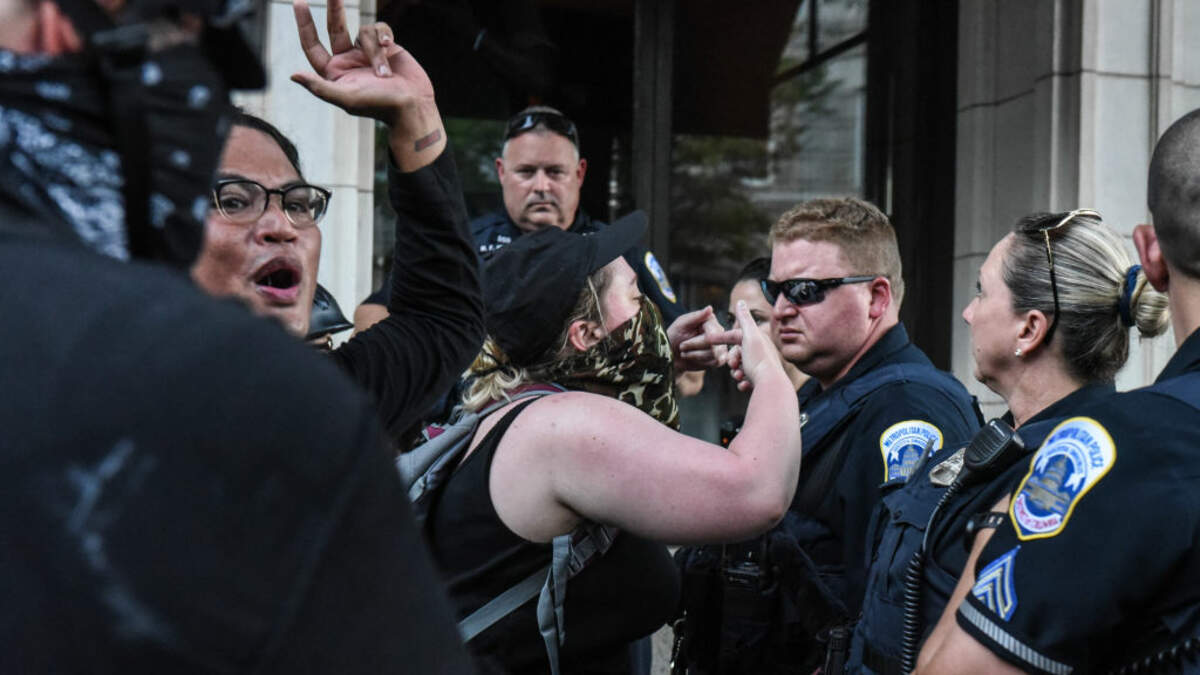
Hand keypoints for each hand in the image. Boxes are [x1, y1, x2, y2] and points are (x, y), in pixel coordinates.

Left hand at [291, 0, 445, 169]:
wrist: (412, 106)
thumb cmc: (379, 106)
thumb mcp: (346, 98)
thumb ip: (319, 87)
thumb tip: (293, 75)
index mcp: (334, 72)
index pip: (312, 44)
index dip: (304, 24)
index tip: (299, 3)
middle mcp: (348, 60)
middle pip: (335, 27)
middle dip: (334, 9)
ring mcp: (367, 52)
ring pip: (364, 31)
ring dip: (375, 50)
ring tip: (386, 73)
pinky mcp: (386, 46)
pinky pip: (380, 29)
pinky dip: (385, 36)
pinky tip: (391, 47)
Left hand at [668, 306, 739, 370]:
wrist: (672, 355)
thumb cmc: (674, 337)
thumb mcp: (681, 325)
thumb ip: (696, 317)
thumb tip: (710, 308)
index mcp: (710, 320)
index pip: (711, 335)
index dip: (695, 343)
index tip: (682, 345)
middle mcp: (719, 331)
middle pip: (713, 346)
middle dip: (693, 349)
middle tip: (682, 347)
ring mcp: (721, 344)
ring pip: (714, 355)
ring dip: (695, 356)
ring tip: (686, 352)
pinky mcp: (720, 357)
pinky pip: (716, 362)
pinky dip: (701, 362)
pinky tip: (694, 358)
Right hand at [727, 300, 782, 392]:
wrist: (770, 384)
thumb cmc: (759, 360)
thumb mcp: (750, 335)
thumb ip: (745, 319)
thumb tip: (740, 301)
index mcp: (758, 340)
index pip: (736, 335)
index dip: (723, 338)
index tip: (709, 341)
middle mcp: (761, 352)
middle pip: (737, 353)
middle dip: (732, 360)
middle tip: (733, 365)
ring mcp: (761, 368)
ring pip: (740, 368)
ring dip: (736, 372)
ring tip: (740, 376)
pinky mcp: (760, 381)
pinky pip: (745, 381)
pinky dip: (743, 383)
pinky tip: (746, 384)